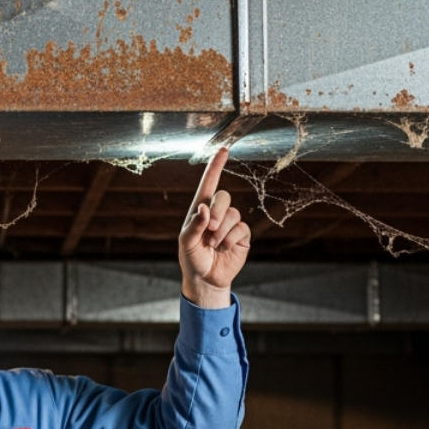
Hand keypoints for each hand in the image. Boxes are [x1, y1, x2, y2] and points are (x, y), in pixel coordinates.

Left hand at [178, 148, 250, 307]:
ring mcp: (230, 223)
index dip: (216, 166)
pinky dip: (230, 239)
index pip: (208, 184)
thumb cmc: (192, 258)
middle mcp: (217, 213)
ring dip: (221, 232)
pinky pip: (241, 228)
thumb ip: (194, 224)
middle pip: (223, 196)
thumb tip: (204, 208)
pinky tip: (224, 249)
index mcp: (200, 210)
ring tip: (213, 245)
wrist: (206, 279)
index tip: (223, 150)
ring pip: (233, 214)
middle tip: (209, 231)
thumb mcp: (187, 242)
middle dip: (217, 213)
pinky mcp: (241, 235)